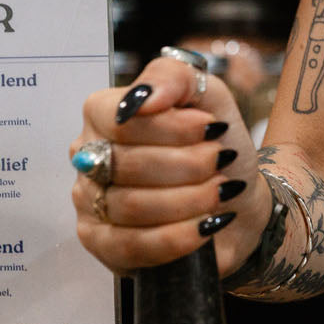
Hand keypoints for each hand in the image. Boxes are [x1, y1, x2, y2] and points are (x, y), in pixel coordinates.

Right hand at [70, 53, 270, 273]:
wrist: (235, 199)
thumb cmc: (214, 146)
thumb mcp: (207, 96)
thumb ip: (174, 78)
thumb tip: (144, 99)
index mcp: (103, 115)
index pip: (117, 119)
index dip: (169, 127)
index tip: (211, 129)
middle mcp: (88, 158)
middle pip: (126, 164)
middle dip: (188, 165)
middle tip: (220, 162)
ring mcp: (90, 203)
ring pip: (131, 206)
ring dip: (188, 200)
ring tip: (219, 193)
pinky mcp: (103, 245)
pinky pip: (132, 245)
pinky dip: (177, 237)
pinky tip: (206, 226)